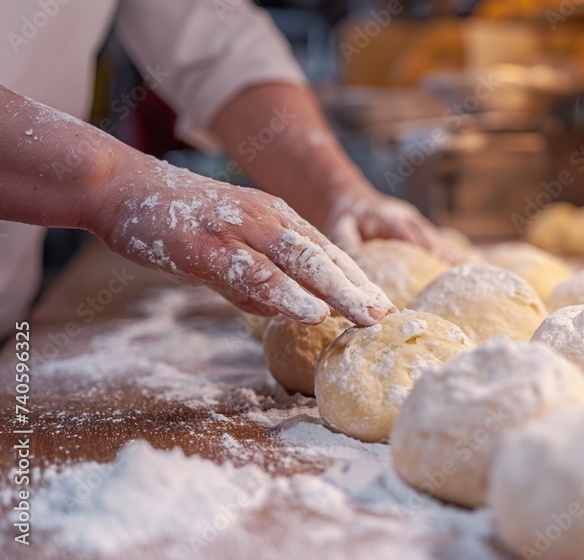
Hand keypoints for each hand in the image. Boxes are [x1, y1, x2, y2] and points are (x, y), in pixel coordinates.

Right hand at [89, 156, 394, 325]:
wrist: (120, 186)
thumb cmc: (175, 221)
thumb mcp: (226, 253)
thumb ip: (253, 282)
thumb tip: (281, 311)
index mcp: (274, 219)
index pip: (327, 253)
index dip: (357, 281)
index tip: (385, 308)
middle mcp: (266, 220)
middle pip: (324, 257)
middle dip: (360, 288)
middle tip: (389, 317)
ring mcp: (239, 231)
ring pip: (300, 262)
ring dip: (338, 290)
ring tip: (367, 316)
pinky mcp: (208, 247)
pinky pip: (254, 274)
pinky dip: (285, 293)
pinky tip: (311, 311)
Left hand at [326, 188, 458, 261]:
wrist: (354, 200)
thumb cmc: (346, 218)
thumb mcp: (338, 226)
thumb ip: (345, 240)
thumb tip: (351, 257)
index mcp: (384, 216)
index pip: (401, 229)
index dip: (417, 242)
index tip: (431, 256)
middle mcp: (405, 217)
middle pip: (426, 235)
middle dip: (439, 251)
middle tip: (453, 271)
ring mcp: (416, 223)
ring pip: (437, 238)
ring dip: (451, 254)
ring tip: (467, 272)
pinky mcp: (422, 230)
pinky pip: (440, 243)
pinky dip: (453, 254)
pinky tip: (470, 266)